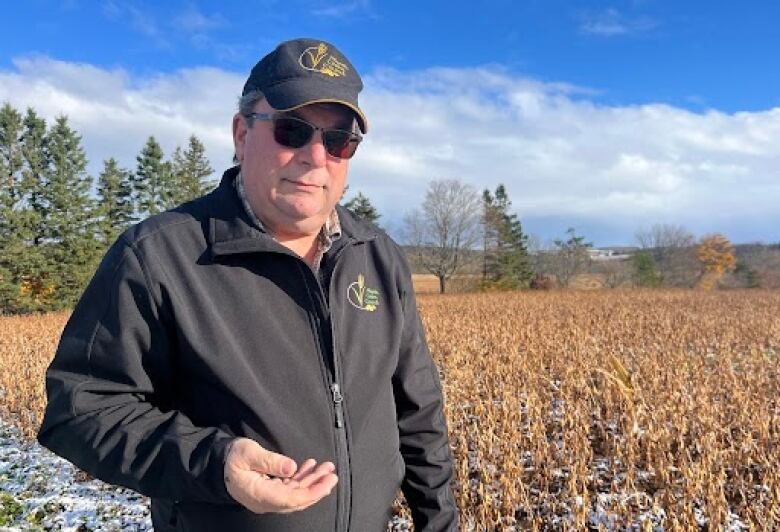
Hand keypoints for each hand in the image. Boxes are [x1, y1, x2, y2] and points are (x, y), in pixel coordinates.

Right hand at [223, 437, 337, 513]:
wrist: (217, 463)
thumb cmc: (231, 457)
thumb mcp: (248, 452)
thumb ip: (269, 461)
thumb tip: (291, 468)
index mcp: (259, 494)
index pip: (291, 499)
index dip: (312, 492)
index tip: (327, 482)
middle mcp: (265, 500)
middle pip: (297, 500)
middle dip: (317, 488)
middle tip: (332, 474)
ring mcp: (268, 497)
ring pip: (295, 493)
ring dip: (312, 481)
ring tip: (326, 468)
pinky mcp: (270, 491)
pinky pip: (290, 488)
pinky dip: (302, 478)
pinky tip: (310, 467)